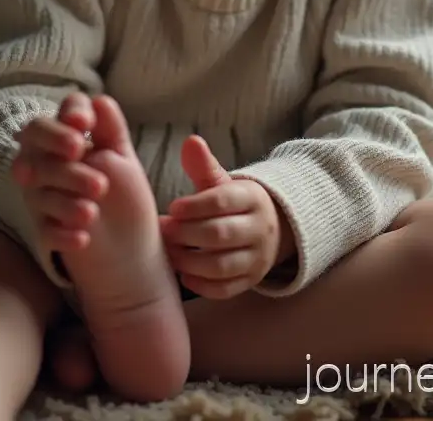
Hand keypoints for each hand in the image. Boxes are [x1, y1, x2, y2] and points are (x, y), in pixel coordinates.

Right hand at [12, 92, 108, 251]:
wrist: (130, 246)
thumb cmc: (123, 193)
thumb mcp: (122, 157)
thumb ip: (110, 130)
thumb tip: (99, 100)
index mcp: (64, 140)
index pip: (55, 117)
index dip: (65, 116)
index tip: (84, 124)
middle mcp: (45, 164)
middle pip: (35, 144)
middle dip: (55, 145)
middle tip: (82, 153)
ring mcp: (41, 198)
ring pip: (38, 190)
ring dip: (64, 199)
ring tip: (93, 210)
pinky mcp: (45, 232)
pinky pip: (44, 230)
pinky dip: (62, 234)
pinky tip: (83, 238)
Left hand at [160, 135, 294, 298]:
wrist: (269, 228)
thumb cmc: (234, 203)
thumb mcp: (222, 181)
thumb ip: (204, 165)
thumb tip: (191, 141)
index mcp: (252, 199)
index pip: (222, 202)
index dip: (194, 206)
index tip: (172, 208)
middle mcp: (259, 229)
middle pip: (221, 234)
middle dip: (186, 233)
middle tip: (163, 230)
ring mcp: (257, 259)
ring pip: (222, 265)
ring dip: (189, 260)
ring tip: (168, 252)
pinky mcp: (250, 281)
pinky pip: (226, 290)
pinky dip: (202, 285)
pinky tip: (183, 273)